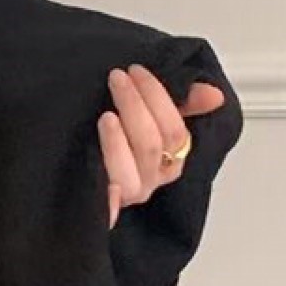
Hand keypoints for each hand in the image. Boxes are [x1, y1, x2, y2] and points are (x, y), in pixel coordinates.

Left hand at [100, 65, 227, 226]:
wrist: (71, 169)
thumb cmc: (115, 135)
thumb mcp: (148, 115)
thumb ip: (184, 104)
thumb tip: (214, 95)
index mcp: (170, 160)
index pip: (175, 131)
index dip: (158, 97)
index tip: (137, 71)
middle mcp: (150, 181)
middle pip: (151, 147)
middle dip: (134, 107)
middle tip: (117, 79)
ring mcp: (126, 196)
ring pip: (129, 174)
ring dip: (117, 143)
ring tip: (105, 116)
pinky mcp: (100, 209)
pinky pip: (107, 213)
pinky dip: (109, 203)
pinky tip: (106, 186)